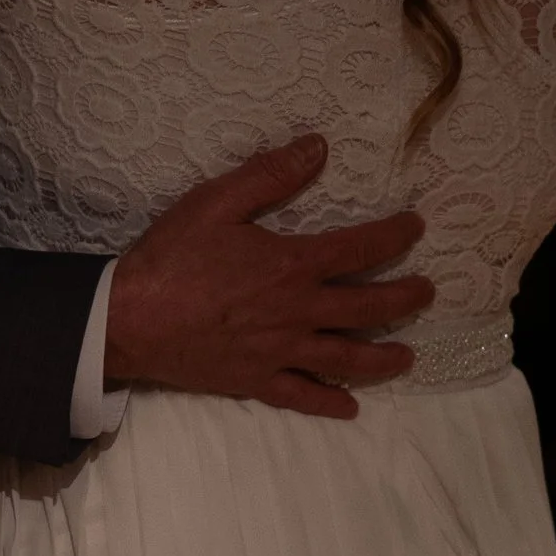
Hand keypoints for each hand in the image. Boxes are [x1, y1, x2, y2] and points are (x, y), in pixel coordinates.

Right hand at [103, 139, 430, 421]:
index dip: (396, 235)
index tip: (416, 227)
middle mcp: (298, 312)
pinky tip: (350, 408)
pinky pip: (302, 397)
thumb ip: (271, 174)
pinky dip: (329, 403)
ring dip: (383, 358)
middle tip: (427, 292)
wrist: (129, 319)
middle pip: (367, 308)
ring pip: (346, 358)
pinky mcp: (256, 381)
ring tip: (407, 357)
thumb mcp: (217, 200)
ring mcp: (280, 352)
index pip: (361, 248)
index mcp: (293, 265)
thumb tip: (319, 147)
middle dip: (405, 298)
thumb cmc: (172, 256)